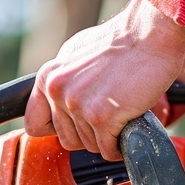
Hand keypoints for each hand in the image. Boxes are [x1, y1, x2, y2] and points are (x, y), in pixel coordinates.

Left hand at [24, 0, 184, 160]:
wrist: (150, 34)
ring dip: (108, 137)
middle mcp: (58, 91)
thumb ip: (61, 80)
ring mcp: (78, 105)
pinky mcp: (102, 117)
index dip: (57, 130)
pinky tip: (130, 125)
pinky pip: (108, 150)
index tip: (75, 125)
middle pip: (67, 140)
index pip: (34, 126)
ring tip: (121, 112)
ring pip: (90, 146)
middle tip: (109, 114)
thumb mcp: (75, 54)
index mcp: (48, 77)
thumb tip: (54, 102)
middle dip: (90, 134)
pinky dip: (121, 145)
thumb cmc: (121, 43)